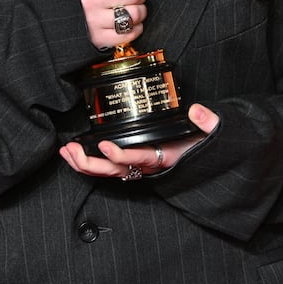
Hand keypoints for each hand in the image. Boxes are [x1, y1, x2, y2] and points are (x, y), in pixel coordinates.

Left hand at [59, 103, 220, 179]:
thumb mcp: (215, 134)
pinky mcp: (136, 164)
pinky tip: (76, 155)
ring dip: (85, 164)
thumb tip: (197, 111)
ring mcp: (141, 168)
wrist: (213, 160)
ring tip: (67, 152)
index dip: (121, 155)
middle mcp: (150, 167)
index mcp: (167, 157)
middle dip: (91, 163)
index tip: (104, 145)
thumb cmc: (209, 146)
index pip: (140, 159)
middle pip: (116, 171)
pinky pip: (110, 169)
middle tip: (73, 150)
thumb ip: (209, 123)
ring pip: (109, 172)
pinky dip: (91, 164)